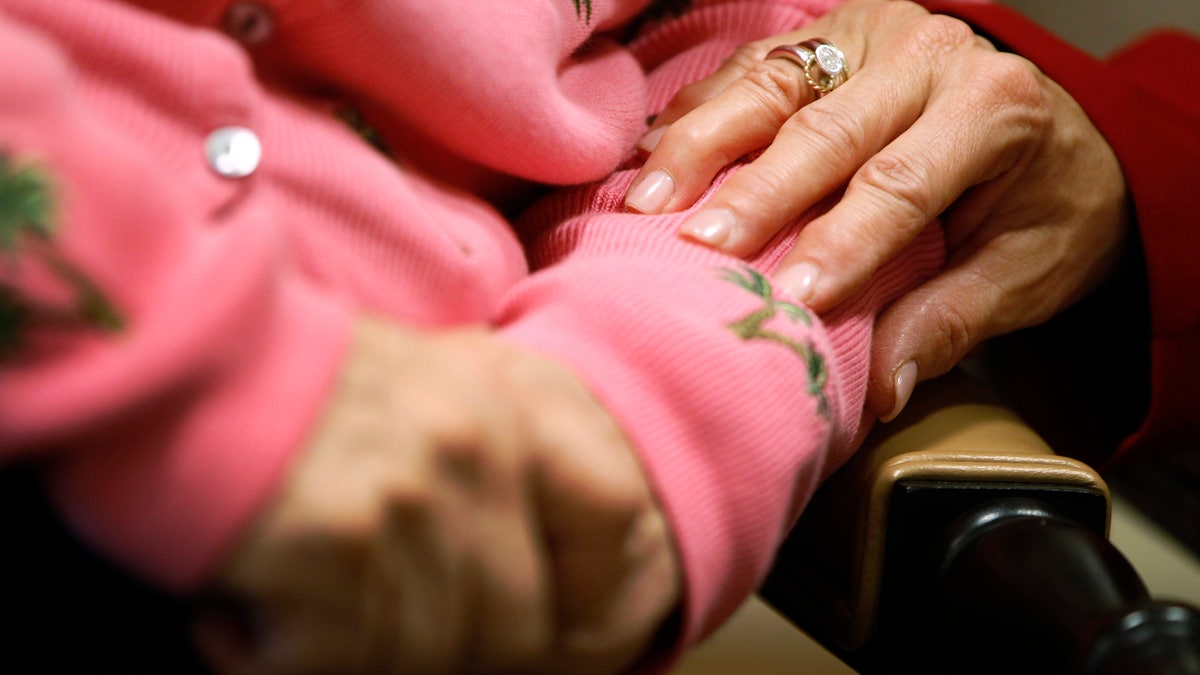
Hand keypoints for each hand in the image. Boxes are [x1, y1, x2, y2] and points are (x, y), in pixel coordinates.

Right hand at [191, 317, 678, 673]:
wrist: (167, 352)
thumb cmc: (290, 384)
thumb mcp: (425, 384)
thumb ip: (493, 459)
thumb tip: (535, 591)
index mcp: (511, 402)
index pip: (615, 511)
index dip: (586, 588)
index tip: (537, 621)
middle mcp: (478, 445)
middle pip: (517, 622)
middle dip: (445, 645)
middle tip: (362, 616)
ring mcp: (414, 492)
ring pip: (429, 654)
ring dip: (354, 648)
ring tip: (290, 595)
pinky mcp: (338, 540)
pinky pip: (343, 659)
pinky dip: (282, 658)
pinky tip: (245, 614)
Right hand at [624, 0, 1128, 419]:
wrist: (1054, 131)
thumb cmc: (1042, 205)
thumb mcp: (1024, 272)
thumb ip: (950, 322)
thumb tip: (880, 389)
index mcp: (993, 107)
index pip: (901, 182)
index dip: (840, 241)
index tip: (787, 297)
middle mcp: (929, 54)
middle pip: (823, 128)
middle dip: (751, 192)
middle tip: (696, 248)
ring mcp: (870, 34)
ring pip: (772, 85)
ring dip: (701, 145)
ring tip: (647, 200)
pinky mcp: (826, 35)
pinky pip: (750, 67)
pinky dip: (698, 112)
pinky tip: (651, 152)